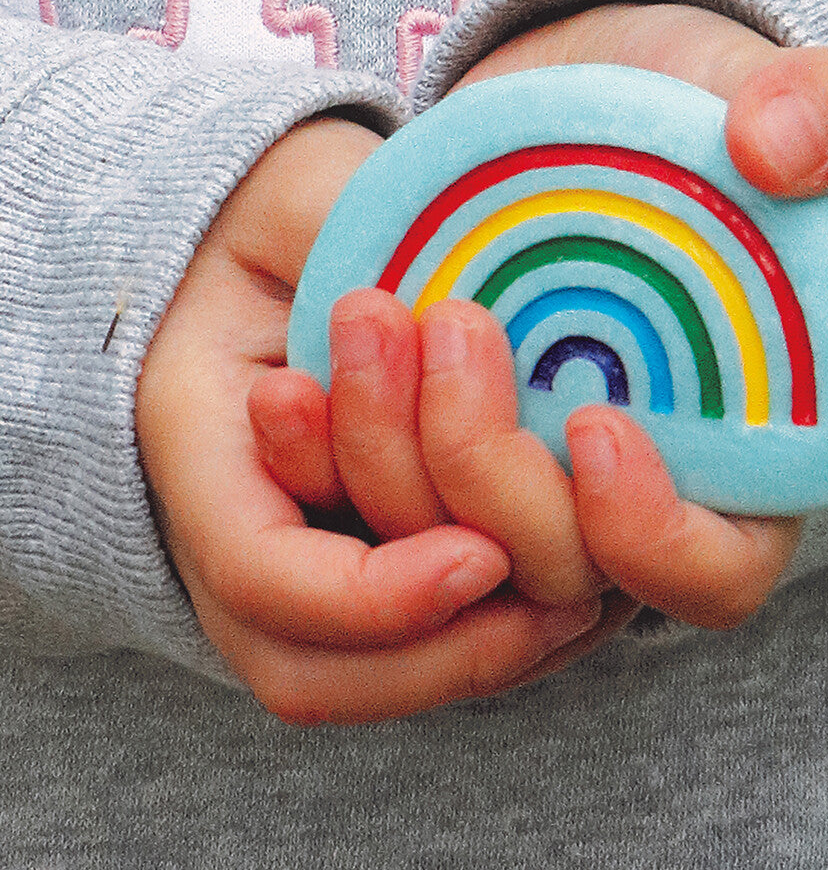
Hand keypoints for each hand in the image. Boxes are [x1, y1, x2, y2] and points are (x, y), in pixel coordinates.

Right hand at [136, 117, 603, 724]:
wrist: (277, 259)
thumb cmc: (301, 219)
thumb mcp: (315, 197)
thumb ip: (362, 235)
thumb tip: (466, 309)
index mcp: (194, 435)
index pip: (262, 574)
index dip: (374, 594)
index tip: (484, 555)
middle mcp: (237, 525)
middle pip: (316, 672)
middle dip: (443, 650)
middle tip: (563, 600)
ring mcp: (294, 559)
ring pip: (369, 682)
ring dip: (482, 654)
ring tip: (580, 596)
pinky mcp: (356, 565)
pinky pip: (413, 652)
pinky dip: (493, 640)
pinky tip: (569, 586)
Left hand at [251, 3, 827, 633]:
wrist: (571, 120)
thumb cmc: (685, 126)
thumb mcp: (771, 98)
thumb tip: (788, 150)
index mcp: (735, 463)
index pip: (712, 574)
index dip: (652, 538)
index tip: (594, 422)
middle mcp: (617, 501)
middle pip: (553, 578)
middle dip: (488, 479)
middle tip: (451, 328)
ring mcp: (517, 485)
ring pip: (441, 557)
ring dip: (389, 469)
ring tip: (365, 316)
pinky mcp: (431, 452)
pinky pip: (365, 509)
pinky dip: (324, 464)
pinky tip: (291, 381)